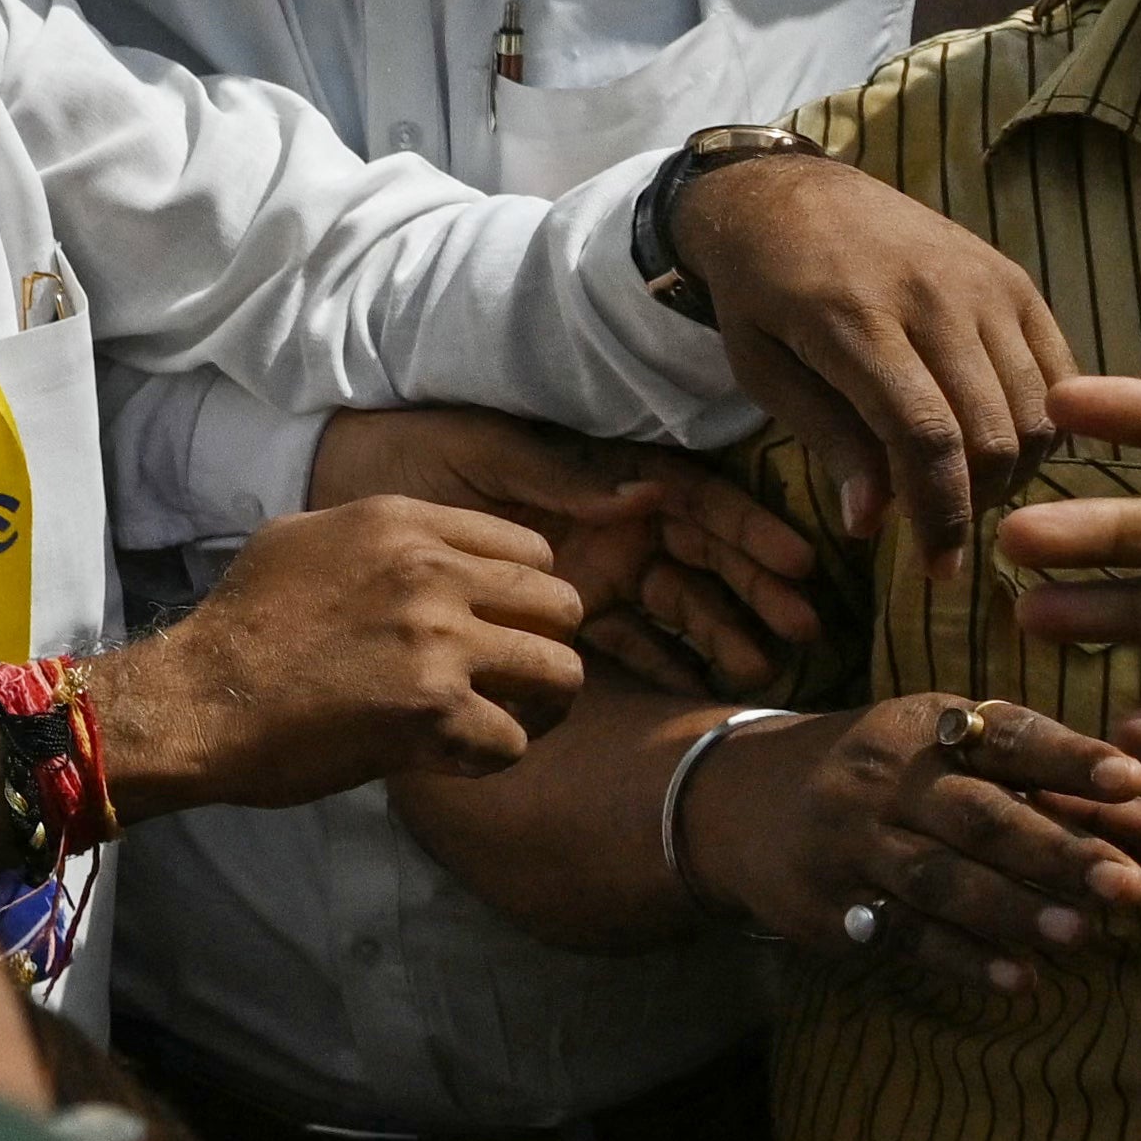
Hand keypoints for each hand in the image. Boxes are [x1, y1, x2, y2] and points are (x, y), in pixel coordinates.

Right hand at [93, 496, 589, 805]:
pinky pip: (516, 742)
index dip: (525, 596)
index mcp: (402, 523)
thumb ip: (379, 536)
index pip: (532, 548)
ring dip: (541, 707)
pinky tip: (453, 756)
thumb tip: (430, 547)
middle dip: (546, 647)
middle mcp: (431, 572)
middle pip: (563, 606)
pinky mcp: (435, 711)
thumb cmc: (243, 622)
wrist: (200, 697)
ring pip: (563, 673)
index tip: (501, 626)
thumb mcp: (302, 538)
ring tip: (503, 721)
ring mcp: (438, 641)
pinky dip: (490, 757)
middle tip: (515, 681)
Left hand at [306, 404, 825, 700]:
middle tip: (802, 628)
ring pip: (677, 604)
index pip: (692, 500)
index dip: (745, 528)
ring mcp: (591, 571)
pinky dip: (664, 665)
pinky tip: (697, 693)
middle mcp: (607, 525)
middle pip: (701, 557)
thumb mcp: (484, 451)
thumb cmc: (412, 447)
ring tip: (760, 669)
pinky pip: (626, 642)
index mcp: (598, 476)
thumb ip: (561, 474)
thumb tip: (647, 491)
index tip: (792, 561)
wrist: (338, 484)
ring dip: (722, 633)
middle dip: (754, 589)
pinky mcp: (560, 615)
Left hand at [664, 146, 1073, 543]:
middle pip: (993, 432)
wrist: (784, 194)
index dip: (941, 515)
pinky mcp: (1014, 277)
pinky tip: (1001, 443)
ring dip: (1014, 470)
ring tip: (968, 489)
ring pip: (1037, 410)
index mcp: (857, 321)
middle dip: (978, 503)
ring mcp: (983, 283)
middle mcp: (933, 297)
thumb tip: (873, 523)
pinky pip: (1060, 371)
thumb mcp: (762, 369)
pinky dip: (1044, 423)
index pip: (926, 437)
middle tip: (945, 529)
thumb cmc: (760, 292)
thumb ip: (827, 440)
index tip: (938, 568)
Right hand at [677, 688, 1140, 1000]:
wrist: (737, 803)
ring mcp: (850, 842)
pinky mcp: (828, 904)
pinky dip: (962, 959)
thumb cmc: (894, 779)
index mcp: (928, 728)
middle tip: (1129, 885)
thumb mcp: (972, 768)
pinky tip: (1018, 980)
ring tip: (1081, 935)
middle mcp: (885, 777)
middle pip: (976, 814)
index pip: (1005, 735)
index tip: (1131, 775)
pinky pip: (900, 934)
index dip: (1067, 755)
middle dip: (1054, 849)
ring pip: (937, 878)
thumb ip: (1085, 803)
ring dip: (1011, 908)